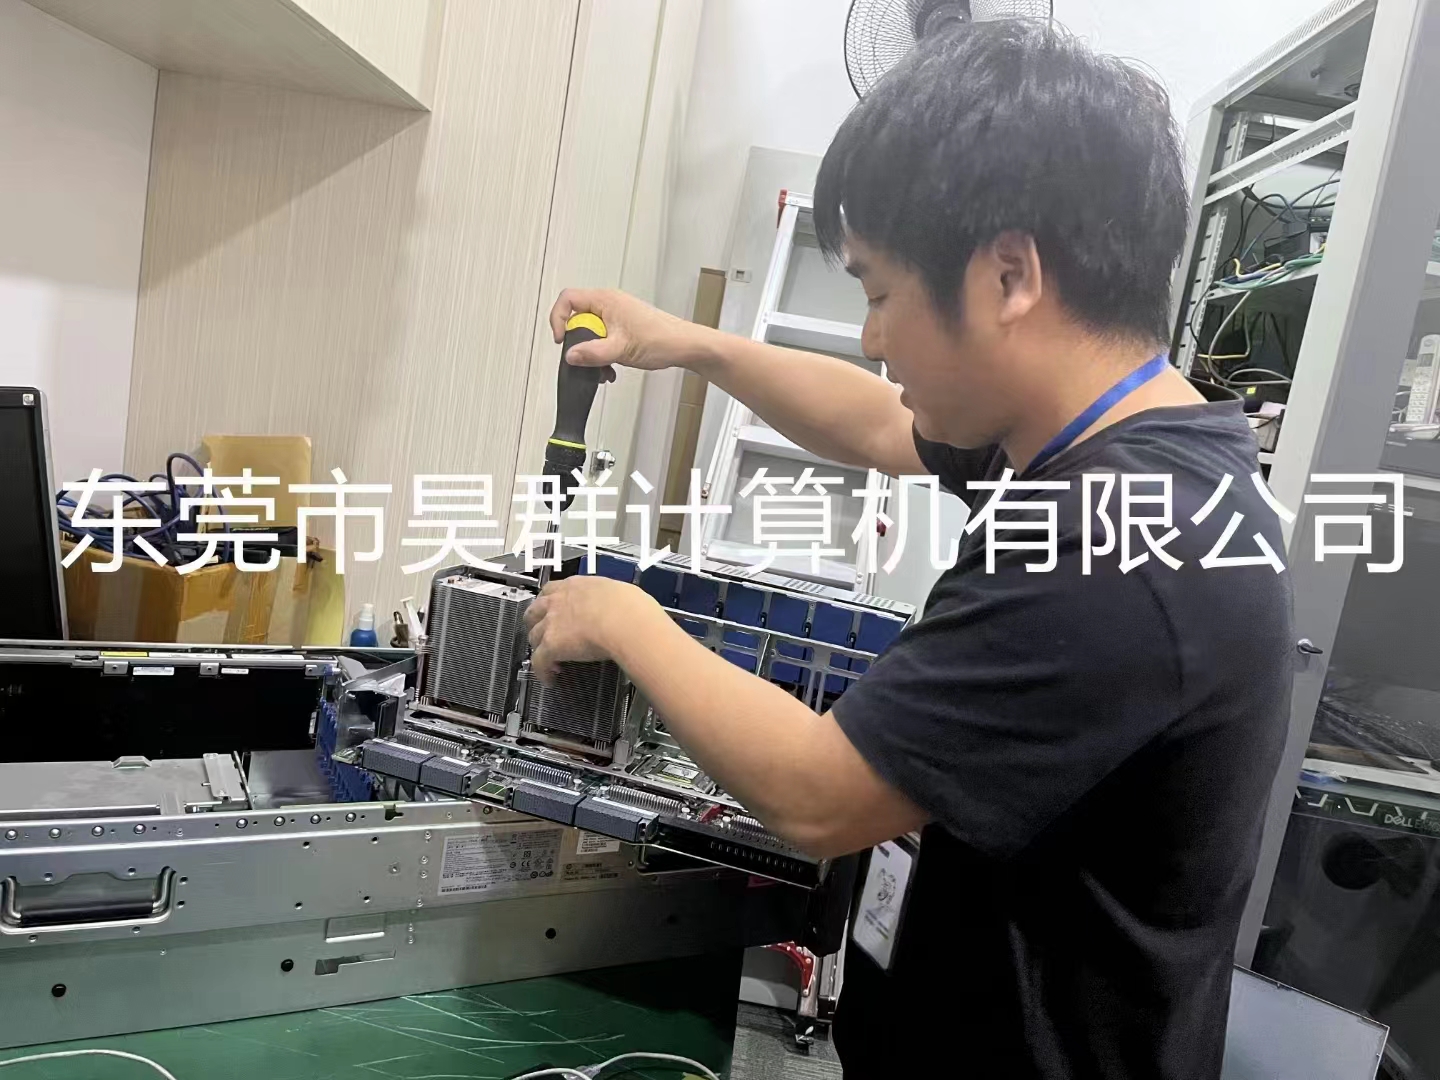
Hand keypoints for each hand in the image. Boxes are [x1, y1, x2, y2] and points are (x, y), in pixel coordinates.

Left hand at [523, 576, 656, 682]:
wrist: (626, 622)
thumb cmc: (631, 608)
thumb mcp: (618, 593)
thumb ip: (607, 599)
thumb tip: (616, 607)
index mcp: (575, 586)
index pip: (551, 590)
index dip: (549, 602)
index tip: (552, 609)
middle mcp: (558, 601)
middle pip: (534, 611)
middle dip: (536, 623)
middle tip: (544, 633)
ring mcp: (552, 623)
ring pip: (533, 636)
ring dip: (538, 647)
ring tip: (548, 659)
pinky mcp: (551, 646)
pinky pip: (538, 662)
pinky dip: (543, 672)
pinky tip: (550, 679)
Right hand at [549, 288, 713, 372]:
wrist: (684, 346)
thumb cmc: (661, 339)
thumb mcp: (620, 349)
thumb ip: (592, 353)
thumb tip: (571, 355)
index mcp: (605, 300)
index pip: (567, 299)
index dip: (558, 319)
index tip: (562, 340)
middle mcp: (609, 304)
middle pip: (577, 320)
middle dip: (579, 343)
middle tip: (588, 357)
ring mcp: (616, 316)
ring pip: (590, 333)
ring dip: (593, 354)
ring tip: (603, 367)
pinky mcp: (622, 328)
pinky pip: (602, 340)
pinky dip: (603, 355)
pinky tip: (612, 368)